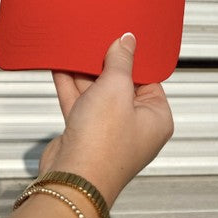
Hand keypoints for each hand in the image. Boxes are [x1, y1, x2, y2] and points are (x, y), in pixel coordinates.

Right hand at [39, 33, 173, 207]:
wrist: (72, 178)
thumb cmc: (103, 144)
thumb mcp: (116, 88)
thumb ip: (121, 60)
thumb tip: (127, 41)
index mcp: (156, 118)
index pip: (148, 78)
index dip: (133, 58)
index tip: (121, 39)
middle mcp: (134, 126)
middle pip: (121, 84)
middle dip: (105, 64)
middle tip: (96, 40)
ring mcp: (108, 130)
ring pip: (97, 92)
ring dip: (84, 72)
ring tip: (76, 48)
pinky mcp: (84, 133)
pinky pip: (79, 102)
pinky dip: (70, 84)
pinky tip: (61, 66)